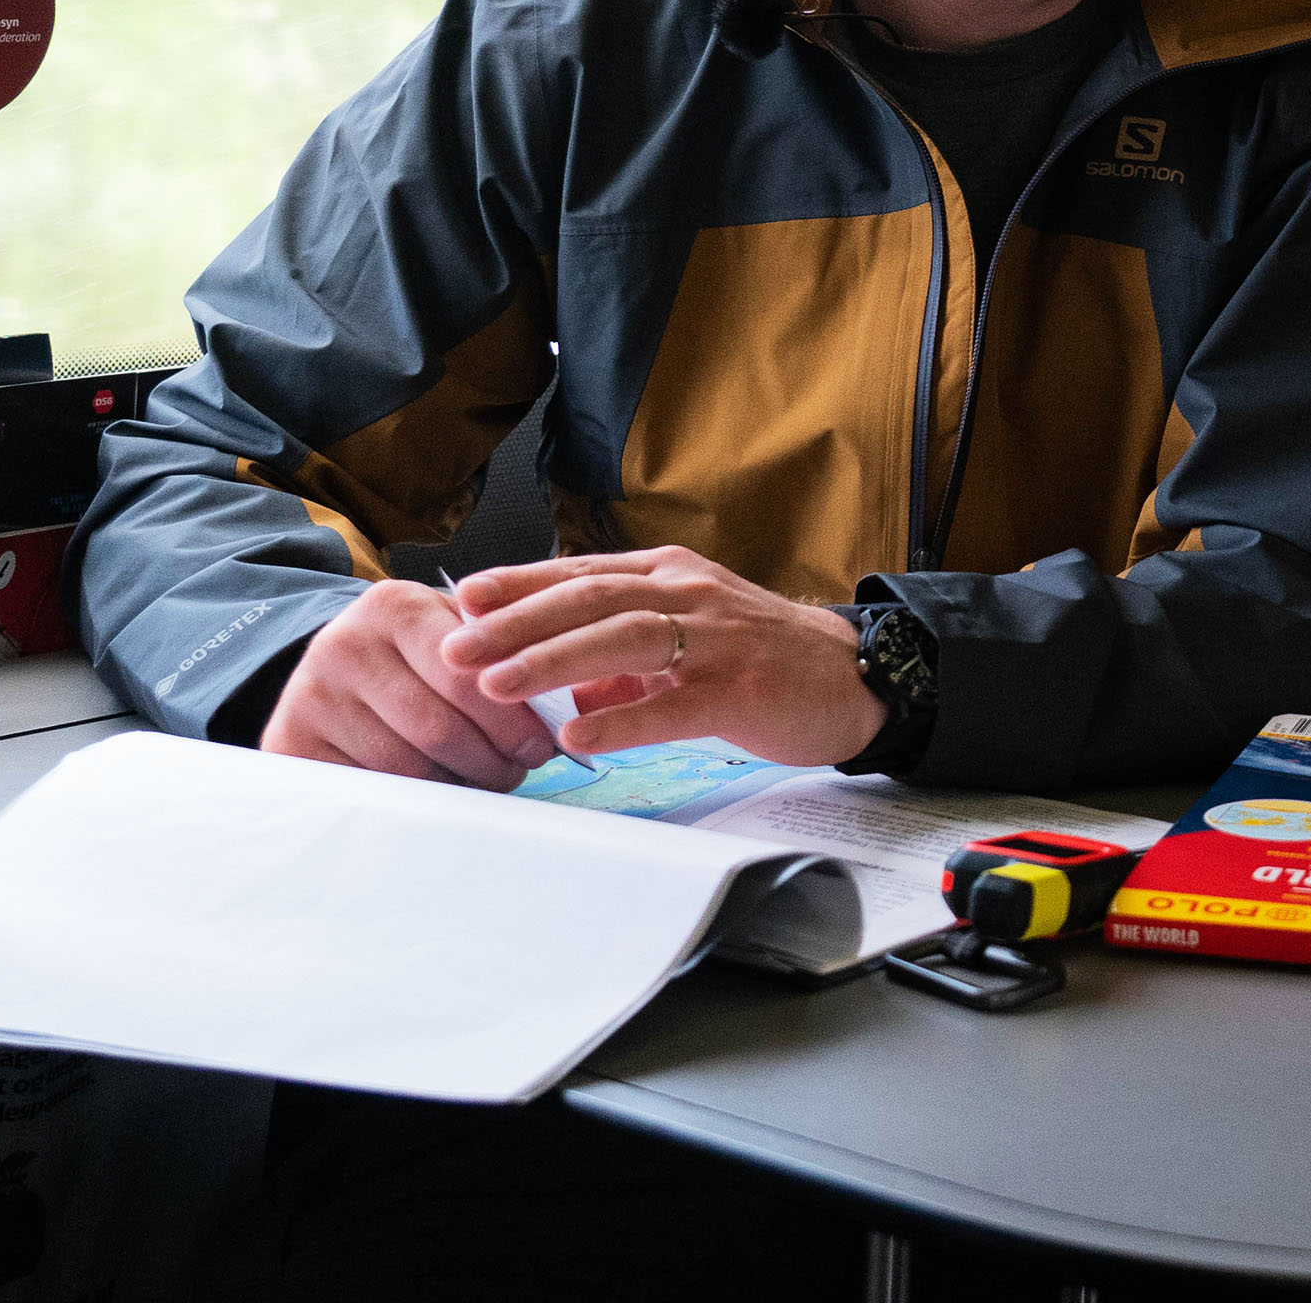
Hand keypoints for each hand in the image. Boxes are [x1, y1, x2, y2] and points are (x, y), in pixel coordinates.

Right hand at [263, 577, 557, 787]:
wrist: (332, 673)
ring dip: (459, 787)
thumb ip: (504, 651)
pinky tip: (437, 792)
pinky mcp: (291, 743)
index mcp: (393, 605)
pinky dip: (415, 804)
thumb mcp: (451, 633)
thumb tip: (574, 699)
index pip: (468, 674)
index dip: (511, 719)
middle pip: (440, 730)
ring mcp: (311, 695)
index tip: (541, 746)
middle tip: (519, 773)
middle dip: (493, 761)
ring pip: (408, 769)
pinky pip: (372, 792)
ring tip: (484, 780)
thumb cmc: (416, 657)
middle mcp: (343, 644)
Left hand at [438, 548, 887, 767]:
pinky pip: (671, 704)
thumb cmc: (764, 658)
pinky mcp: (741, 687)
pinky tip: (579, 737)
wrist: (854, 676)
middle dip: (515, 623)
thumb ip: (625, 663)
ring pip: (622, 638)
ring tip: (496, 685)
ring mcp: (717, 637)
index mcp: (672, 575)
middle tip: (456, 646)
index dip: (519, 584)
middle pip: (589, 598)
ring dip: (551, 662)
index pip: (581, 572)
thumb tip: (569, 695)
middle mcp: (690, 593)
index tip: (462, 597)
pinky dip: (621, 719)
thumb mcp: (689, 642)